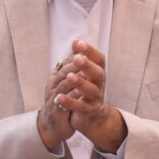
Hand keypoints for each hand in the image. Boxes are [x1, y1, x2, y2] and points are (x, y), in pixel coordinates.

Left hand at [54, 41, 127, 155]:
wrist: (91, 116)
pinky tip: (59, 97)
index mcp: (97, 73)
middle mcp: (99, 84)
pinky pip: (80, 106)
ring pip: (90, 90)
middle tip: (77, 58)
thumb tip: (75, 42)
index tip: (78, 43)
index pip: (99, 59)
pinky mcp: (87, 110)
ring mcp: (95, 98)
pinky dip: (69, 102)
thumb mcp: (84, 74)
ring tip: (69, 77)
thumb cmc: (86, 90)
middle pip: (97, 73)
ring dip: (80, 83)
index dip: (90, 51)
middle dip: (87, 65)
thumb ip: (79, 59)